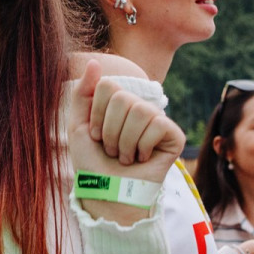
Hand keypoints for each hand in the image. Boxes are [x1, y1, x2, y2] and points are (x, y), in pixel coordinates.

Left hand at [69, 60, 184, 184]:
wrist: (107, 192)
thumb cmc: (92, 163)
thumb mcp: (79, 126)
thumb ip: (83, 93)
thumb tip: (94, 61)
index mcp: (119, 103)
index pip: (108, 85)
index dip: (97, 114)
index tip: (96, 135)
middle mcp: (140, 108)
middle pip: (123, 98)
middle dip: (110, 131)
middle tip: (111, 150)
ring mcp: (158, 121)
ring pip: (140, 112)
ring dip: (125, 142)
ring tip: (125, 157)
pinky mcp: (174, 136)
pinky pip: (158, 125)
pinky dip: (143, 147)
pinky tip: (142, 159)